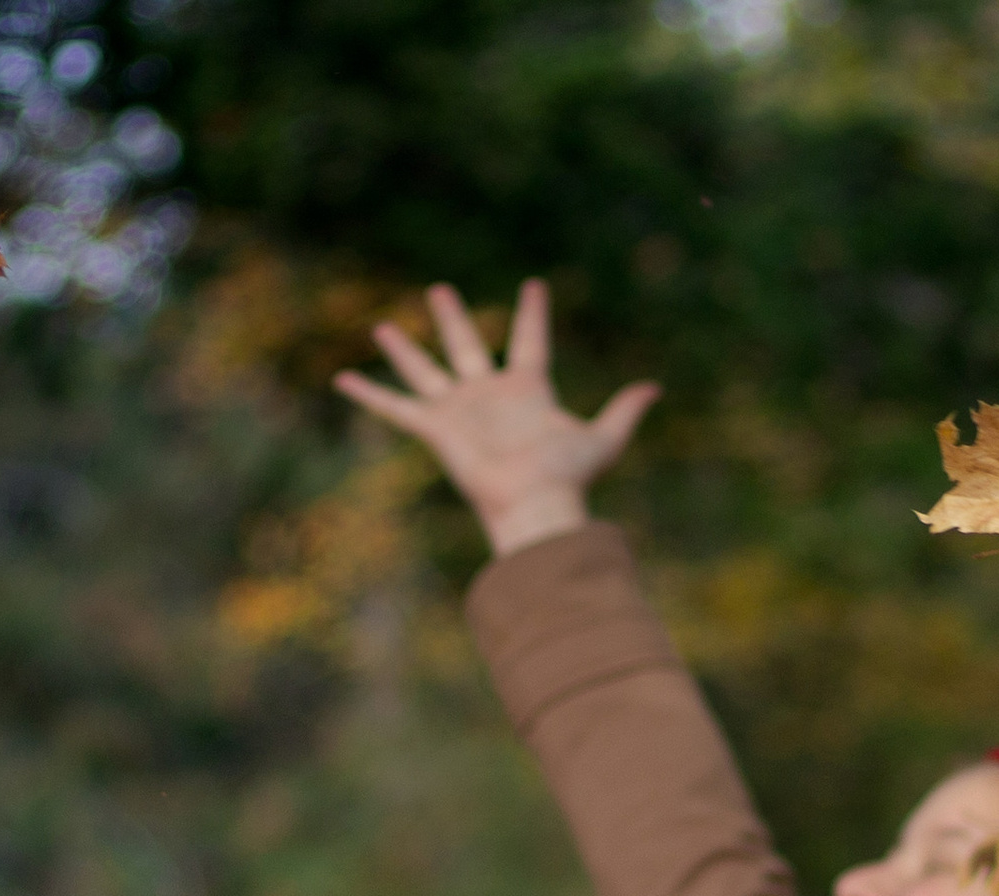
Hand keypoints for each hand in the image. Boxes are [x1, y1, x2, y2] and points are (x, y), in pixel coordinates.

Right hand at [334, 279, 659, 557]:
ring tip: (384, 324)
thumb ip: (625, 411)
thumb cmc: (567, 477)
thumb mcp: (603, 439)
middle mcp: (489, 396)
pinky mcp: (436, 429)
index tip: (535, 285)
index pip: (529, 341)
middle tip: (440, 290)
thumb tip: (656, 388)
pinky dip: (368, 394)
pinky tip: (341, 379)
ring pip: (426, 371)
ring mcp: (460, 412)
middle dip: (453, 319)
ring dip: (406, 349)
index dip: (533, 314)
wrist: (534, 506)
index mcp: (528, 390)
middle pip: (466, 347)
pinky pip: (396, 407)